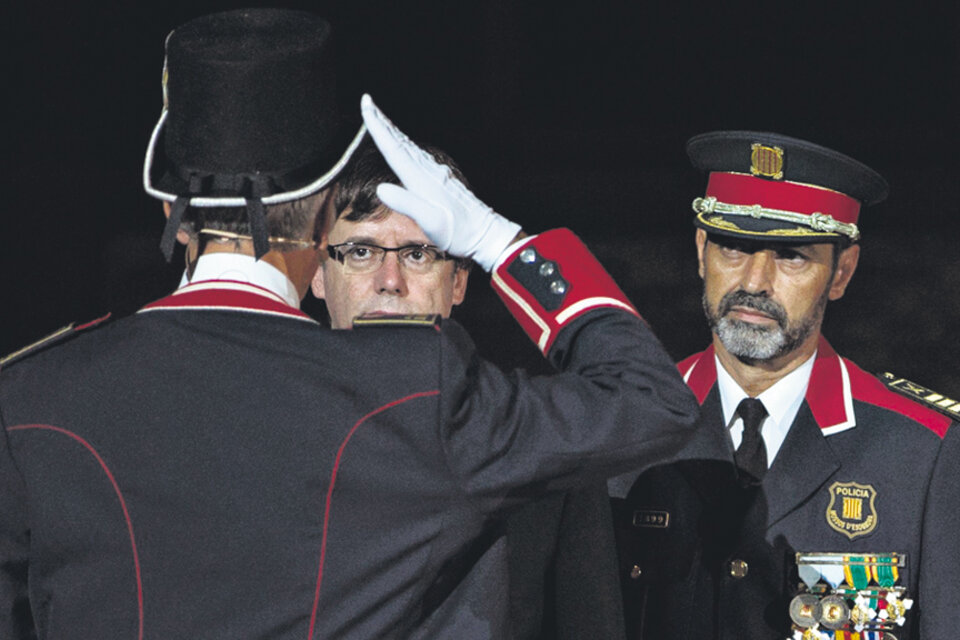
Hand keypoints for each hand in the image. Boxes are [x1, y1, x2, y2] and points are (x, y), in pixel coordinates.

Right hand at [361, 94, 521, 271]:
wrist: (486, 234)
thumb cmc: (459, 232)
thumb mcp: (430, 221)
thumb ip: (406, 203)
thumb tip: (380, 188)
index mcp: (422, 179)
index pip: (394, 148)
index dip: (377, 127)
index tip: (367, 105)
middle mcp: (429, 171)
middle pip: (400, 141)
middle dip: (381, 121)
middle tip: (367, 102)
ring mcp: (437, 173)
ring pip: (409, 146)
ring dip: (392, 131)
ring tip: (379, 119)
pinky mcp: (441, 179)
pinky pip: (417, 155)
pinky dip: (404, 145)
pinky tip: (404, 146)